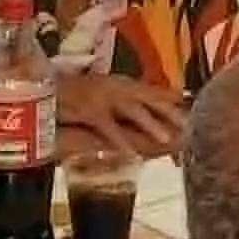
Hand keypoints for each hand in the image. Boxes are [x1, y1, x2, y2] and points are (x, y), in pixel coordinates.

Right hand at [57, 74, 184, 160]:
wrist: (43, 87)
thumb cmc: (72, 93)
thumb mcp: (103, 93)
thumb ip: (124, 103)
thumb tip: (146, 118)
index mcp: (123, 84)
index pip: (156, 92)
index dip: (176, 104)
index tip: (195, 114)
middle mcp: (117, 87)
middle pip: (151, 99)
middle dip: (173, 113)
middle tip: (192, 127)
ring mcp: (103, 97)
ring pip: (133, 111)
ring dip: (151, 124)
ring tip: (168, 139)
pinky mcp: (88, 110)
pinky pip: (108, 127)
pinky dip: (120, 141)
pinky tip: (131, 154)